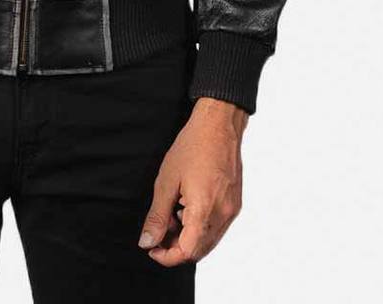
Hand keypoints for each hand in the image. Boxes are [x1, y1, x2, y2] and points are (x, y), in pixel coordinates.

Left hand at [138, 97, 247, 265]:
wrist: (218, 126)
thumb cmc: (192, 147)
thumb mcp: (166, 181)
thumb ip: (157, 216)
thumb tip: (147, 242)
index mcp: (204, 211)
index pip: (187, 252)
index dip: (167, 256)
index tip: (152, 248)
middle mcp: (223, 215)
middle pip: (198, 250)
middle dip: (175, 246)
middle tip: (158, 229)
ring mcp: (232, 210)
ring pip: (208, 240)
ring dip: (188, 236)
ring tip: (172, 212)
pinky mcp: (235, 204)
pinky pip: (217, 226)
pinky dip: (200, 226)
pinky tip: (187, 206)